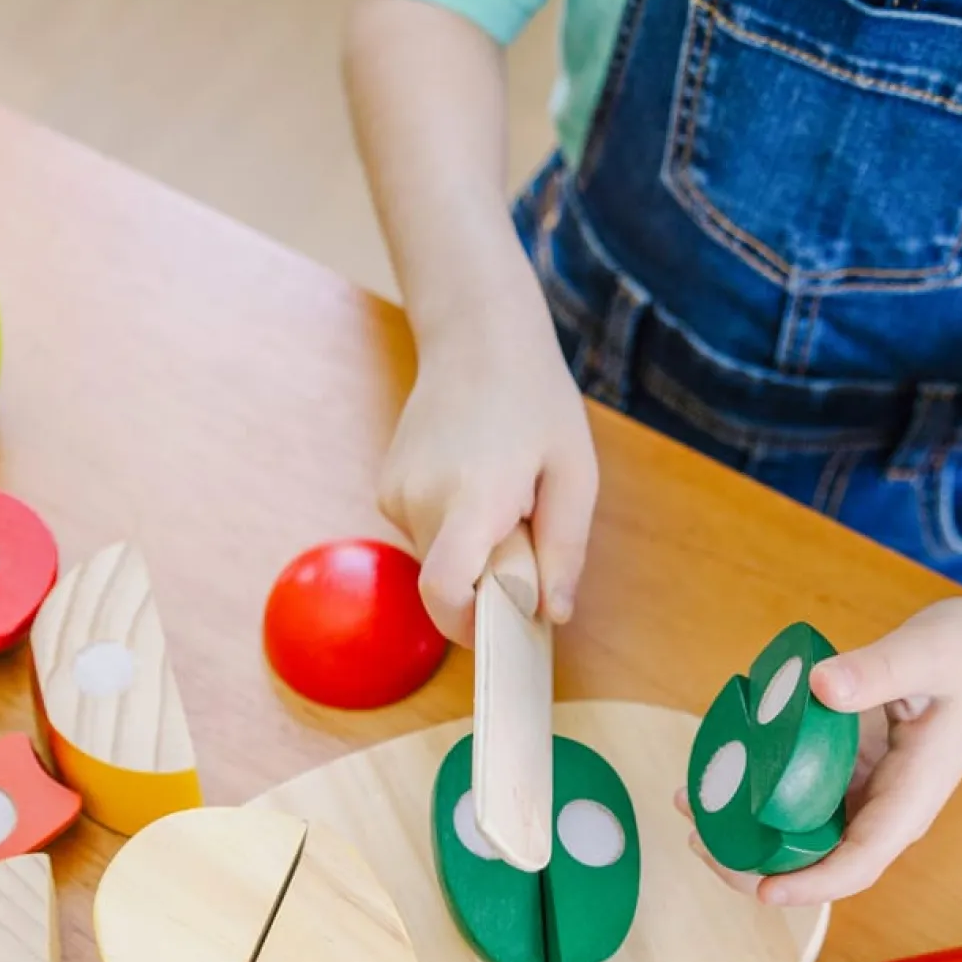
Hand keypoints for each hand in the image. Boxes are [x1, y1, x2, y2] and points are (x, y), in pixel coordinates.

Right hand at [378, 308, 597, 646]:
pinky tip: (474, 480)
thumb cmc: (535, 400)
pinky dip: (453, 528)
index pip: (444, 591)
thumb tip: (552, 614)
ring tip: (501, 493)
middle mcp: (421, 499)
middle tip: (522, 529)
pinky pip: (425, 535)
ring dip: (472, 549)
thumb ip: (565, 550)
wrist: (476, 336)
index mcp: (472, 497)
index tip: (499, 624)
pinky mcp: (386, 490)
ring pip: (437, 560)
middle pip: (447, 583)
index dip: (468, 625)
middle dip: (486, 579)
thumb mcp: (575, 474)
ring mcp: (395, 494)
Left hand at [683, 596, 961, 905]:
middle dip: (756, 864)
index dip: (809, 884)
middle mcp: (887, 807)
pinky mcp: (852, 771)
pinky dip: (760, 791)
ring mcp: (867, 792)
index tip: (761, 886)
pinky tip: (720, 770)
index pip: (859, 863)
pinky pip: (800, 794)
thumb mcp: (929, 651)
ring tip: (689, 804)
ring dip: (748, 829)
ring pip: (803, 832)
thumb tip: (822, 686)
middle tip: (698, 838)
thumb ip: (879, 669)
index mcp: (912, 797)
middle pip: (819, 862)